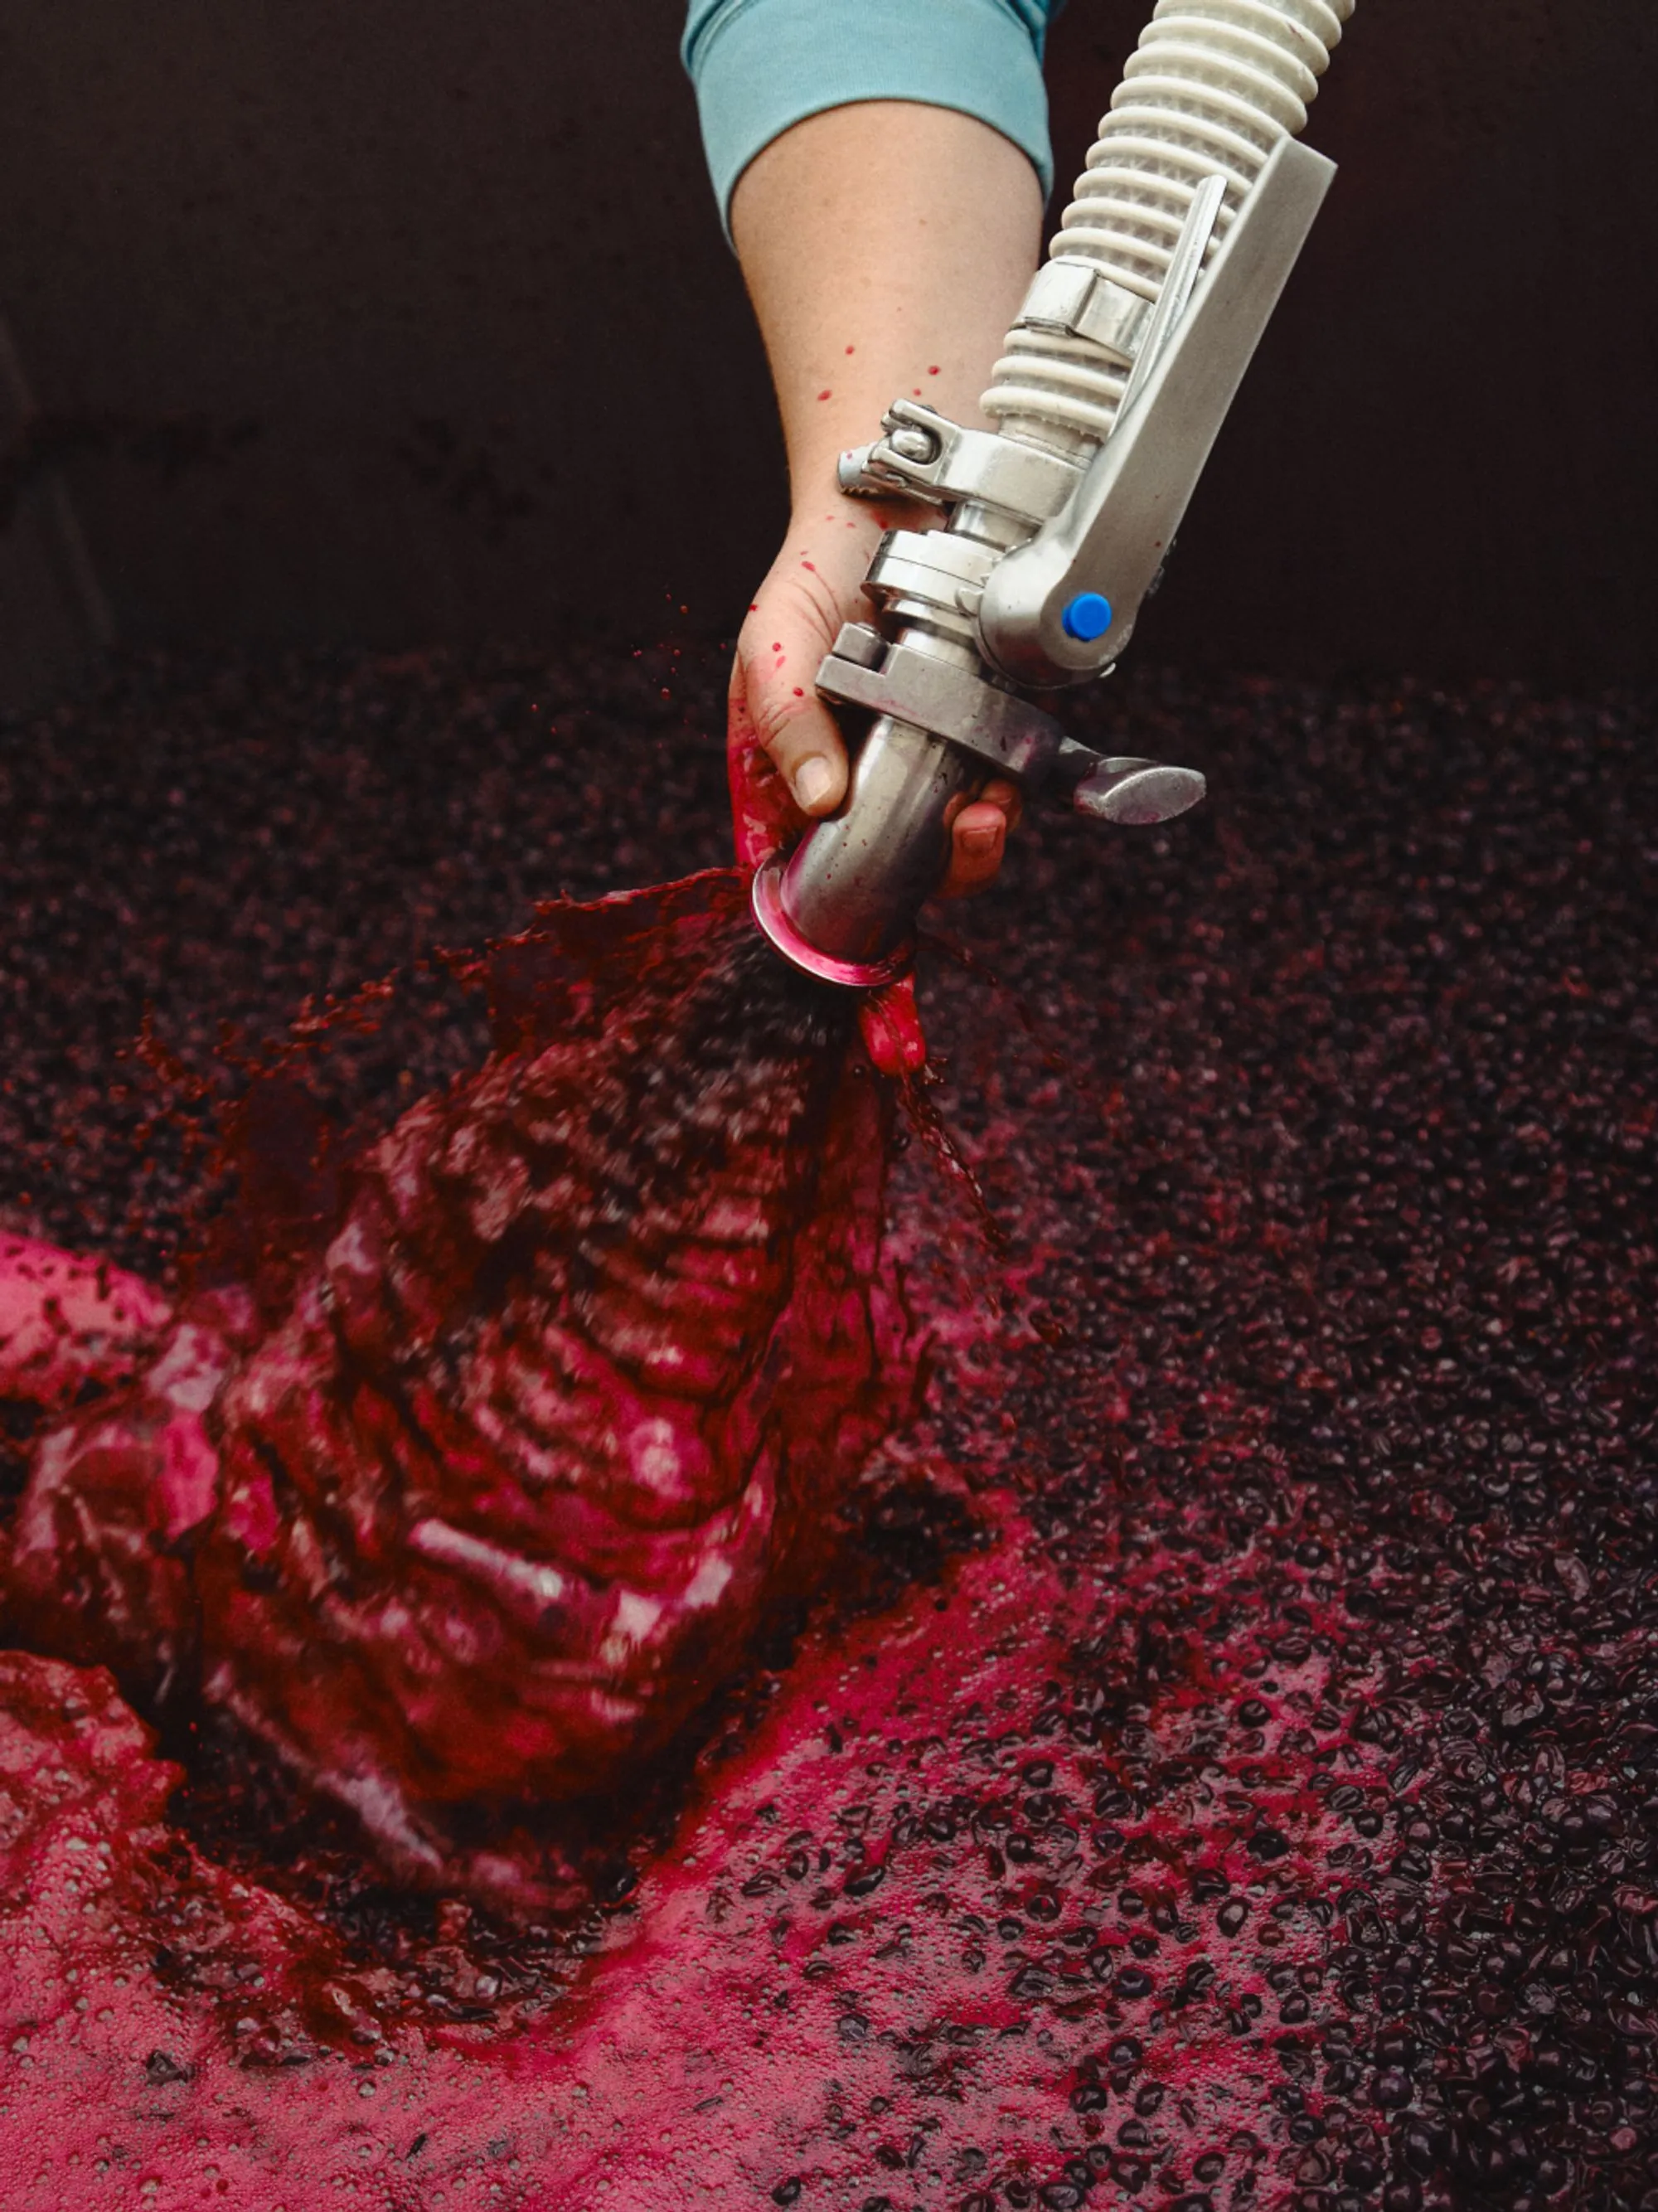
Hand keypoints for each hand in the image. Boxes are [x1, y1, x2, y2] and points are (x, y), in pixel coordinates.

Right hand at [726, 494, 1020, 891]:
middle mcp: (860, 777)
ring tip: (992, 803)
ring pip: (953, 834)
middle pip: (898, 865)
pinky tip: (1011, 772)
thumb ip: (785, 718)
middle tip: (965, 831)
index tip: (884, 881)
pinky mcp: (974, 731)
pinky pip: (995, 782)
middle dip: (940, 867)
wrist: (886, 500)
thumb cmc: (813, 573)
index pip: (810, 864)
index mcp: (795, 774)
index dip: (848, 891)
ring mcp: (922, 758)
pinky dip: (1009, 788)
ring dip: (980, 833)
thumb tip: (817, 798)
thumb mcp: (774, 643)